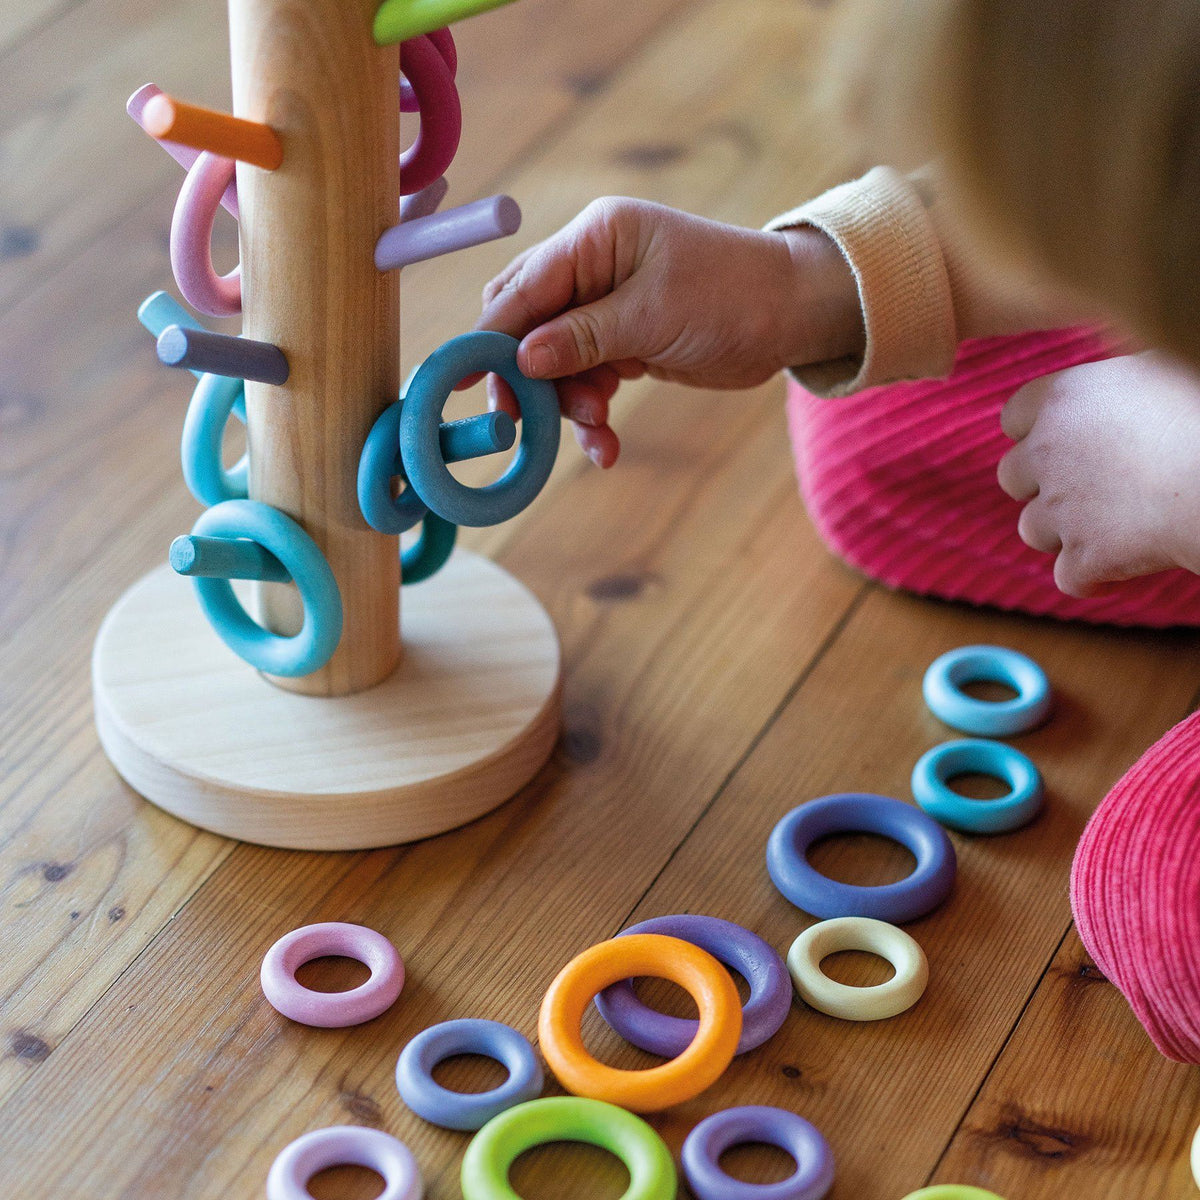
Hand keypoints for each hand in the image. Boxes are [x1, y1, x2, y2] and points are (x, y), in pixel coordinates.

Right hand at [475, 197, 861, 466]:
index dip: (489, 335)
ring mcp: (606, 306)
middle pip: (528, 325)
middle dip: (525, 376)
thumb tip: (520, 359)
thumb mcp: (653, 316)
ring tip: (598, 430)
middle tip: (521, 421)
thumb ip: (582, 337)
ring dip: (568, 404)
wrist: (794, 316)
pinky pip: (588, 380)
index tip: (461, 380)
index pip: (523, 288)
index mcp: (595, 238)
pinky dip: (592, 414)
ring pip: (557, 363)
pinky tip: (606, 446)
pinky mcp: (623, 341)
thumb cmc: (732, 296)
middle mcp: (593, 267)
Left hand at [998, 353, 1199, 595]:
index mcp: (1064, 397)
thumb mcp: (1163, 368)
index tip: (1066, 442)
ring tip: (1112, 527)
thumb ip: (1123, 381)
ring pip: (1032, 530)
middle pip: (1011, 477)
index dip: (1035, 433)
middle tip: (1088, 490)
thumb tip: (1126, 380)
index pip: (1014, 416)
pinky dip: (1091, 578)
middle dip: (1042, 487)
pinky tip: (1120, 570)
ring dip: (1064, 533)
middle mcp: (1048, 450)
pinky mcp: (1085, 555)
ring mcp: (1062, 507)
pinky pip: (1069, 577)